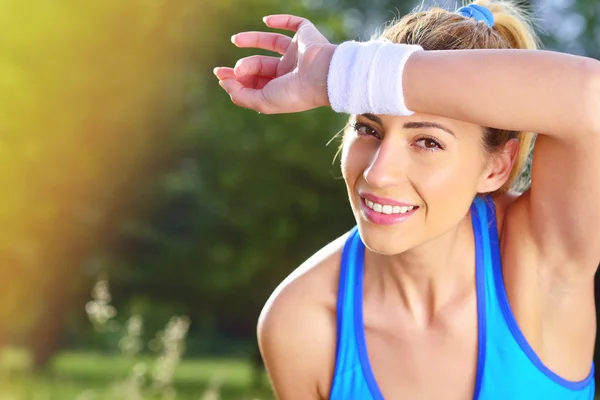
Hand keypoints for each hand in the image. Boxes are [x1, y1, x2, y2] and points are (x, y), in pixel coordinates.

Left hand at [213, 15, 335, 113]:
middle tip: (236, 69)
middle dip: (243, 66)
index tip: (221, 75)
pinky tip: (265, 21)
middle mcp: (290, 71)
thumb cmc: (294, 93)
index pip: (255, 82)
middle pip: (260, 65)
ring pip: (272, 42)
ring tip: (235, 39)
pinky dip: (280, 20)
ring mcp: (298, 52)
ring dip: (252, 39)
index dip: (237, 79)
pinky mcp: (306, 36)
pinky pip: (294, 23)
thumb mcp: (261, 101)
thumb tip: (224, 83)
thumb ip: (240, 95)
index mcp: (282, 88)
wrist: (323, 77)